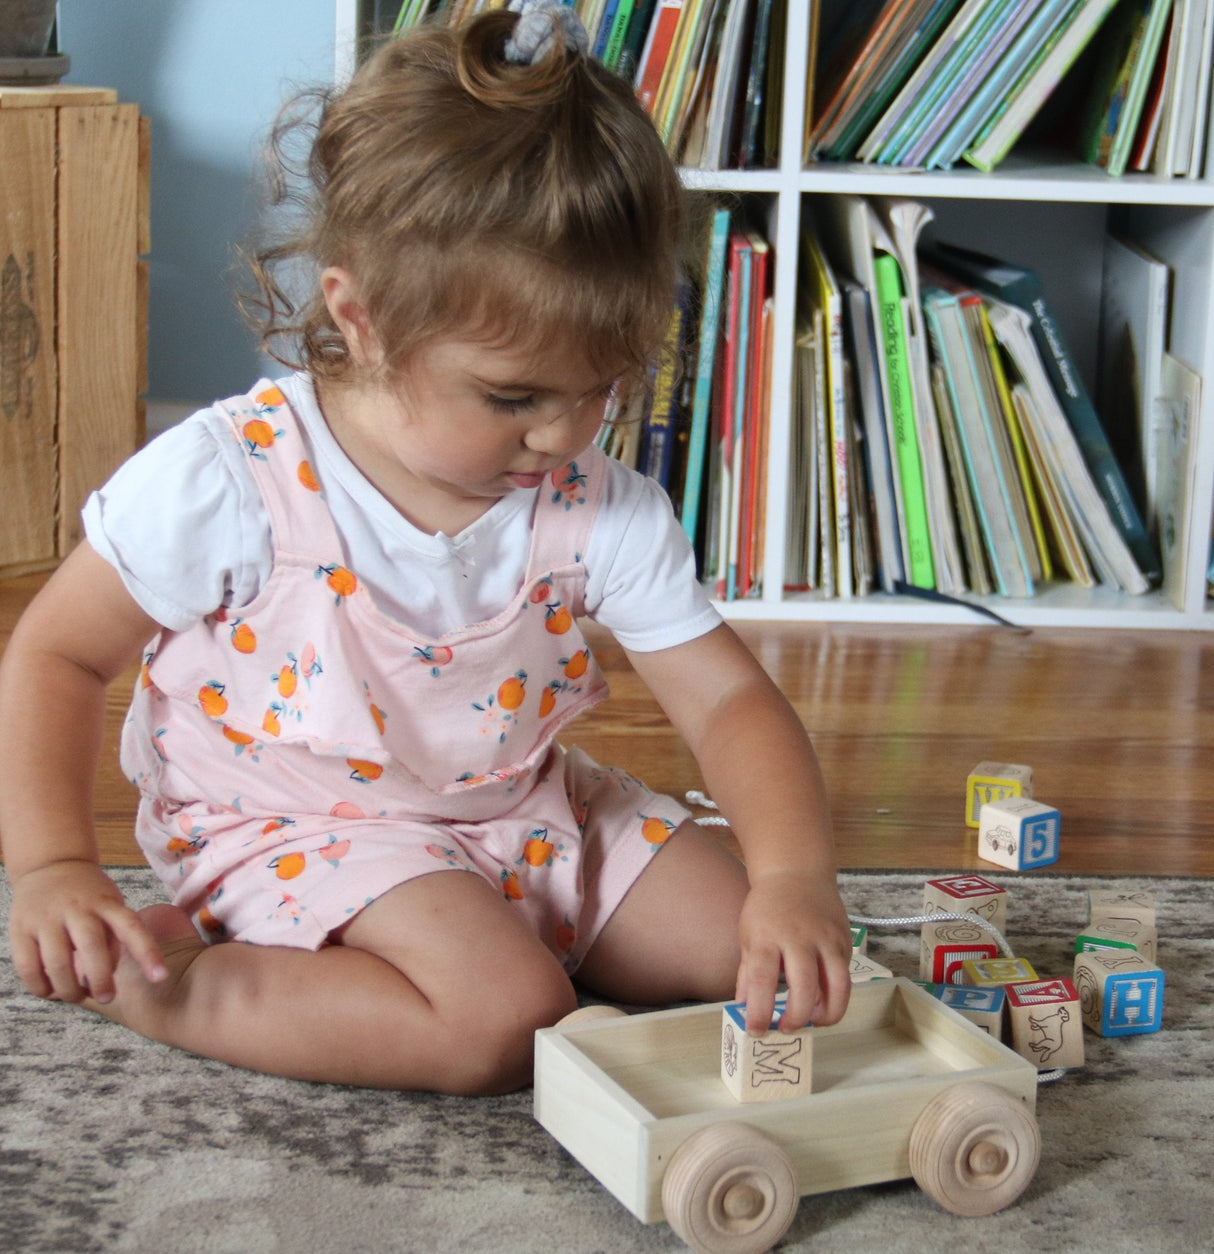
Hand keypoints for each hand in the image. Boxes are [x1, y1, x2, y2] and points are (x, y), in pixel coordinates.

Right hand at [8, 860, 167, 1003]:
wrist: (51, 865)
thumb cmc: (89, 895)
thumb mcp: (111, 903)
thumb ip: (114, 935)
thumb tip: (109, 974)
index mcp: (107, 903)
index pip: (131, 927)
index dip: (148, 953)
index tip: (161, 977)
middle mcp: (78, 908)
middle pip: (92, 947)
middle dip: (101, 979)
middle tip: (108, 997)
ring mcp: (47, 918)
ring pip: (58, 962)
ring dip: (69, 988)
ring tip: (77, 996)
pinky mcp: (21, 929)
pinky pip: (28, 967)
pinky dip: (40, 986)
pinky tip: (50, 991)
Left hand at [735, 872, 852, 1034]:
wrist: (796, 872)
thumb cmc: (767, 908)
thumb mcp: (748, 936)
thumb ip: (747, 976)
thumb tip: (743, 1011)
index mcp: (767, 936)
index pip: (762, 980)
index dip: (760, 1011)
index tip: (757, 1031)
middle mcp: (799, 937)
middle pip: (805, 986)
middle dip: (798, 1017)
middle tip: (787, 1029)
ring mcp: (826, 938)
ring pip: (838, 985)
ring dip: (828, 1013)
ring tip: (815, 1022)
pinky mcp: (845, 939)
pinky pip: (845, 975)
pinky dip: (836, 994)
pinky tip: (823, 998)